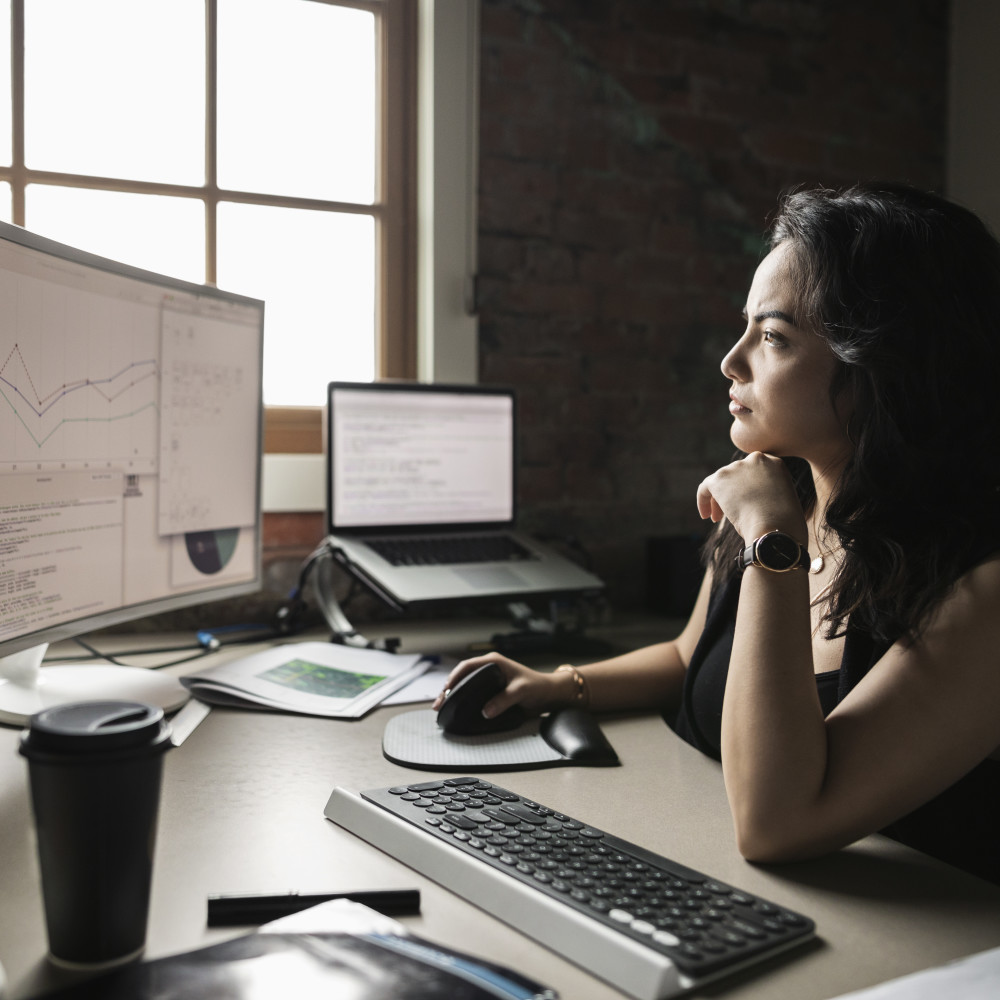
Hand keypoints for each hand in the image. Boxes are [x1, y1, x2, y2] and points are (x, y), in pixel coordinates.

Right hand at [431, 653, 564, 718]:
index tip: (445, 691)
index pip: (467, 666)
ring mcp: (489, 678)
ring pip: (465, 683)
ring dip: (453, 693)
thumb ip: (504, 700)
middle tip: (438, 703)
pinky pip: (473, 691)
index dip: (453, 678)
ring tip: (442, 706)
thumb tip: (485, 711)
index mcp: (494, 662)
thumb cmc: (537, 686)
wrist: (549, 693)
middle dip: (448, 688)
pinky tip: (457, 706)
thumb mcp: (521, 691)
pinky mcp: (491, 689)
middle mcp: (489, 668)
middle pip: (462, 675)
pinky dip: (463, 698)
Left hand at [696, 451, 805, 543]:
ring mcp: (737, 467)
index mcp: (775, 463)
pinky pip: (705, 488)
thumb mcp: (782, 501)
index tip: (746, 504)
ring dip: (718, 500)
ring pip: (721, 483)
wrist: (775, 528)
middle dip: (731, 495)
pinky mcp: (720, 478)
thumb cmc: (783, 524)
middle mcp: (756, 459)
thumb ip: (766, 492)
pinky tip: (706, 516)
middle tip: (729, 515)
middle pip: (735, 476)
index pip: (754, 471)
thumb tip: (750, 499)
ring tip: (718, 520)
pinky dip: (703, 501)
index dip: (746, 488)